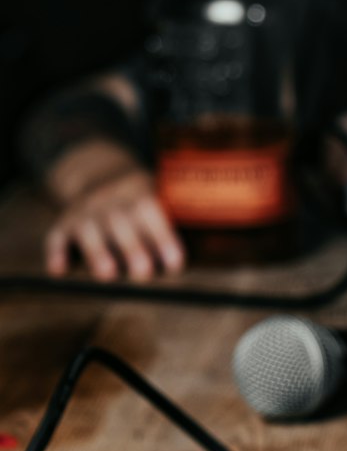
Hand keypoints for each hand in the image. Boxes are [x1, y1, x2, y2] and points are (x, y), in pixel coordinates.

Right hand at [45, 151, 185, 280]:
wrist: (100, 175)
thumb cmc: (140, 204)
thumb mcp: (158, 199)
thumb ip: (172, 226)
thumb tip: (187, 265)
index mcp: (139, 194)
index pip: (151, 212)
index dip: (163, 237)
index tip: (174, 264)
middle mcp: (110, 201)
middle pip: (120, 221)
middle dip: (132, 248)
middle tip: (143, 274)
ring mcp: (85, 211)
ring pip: (88, 228)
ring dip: (97, 252)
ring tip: (107, 275)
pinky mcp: (64, 223)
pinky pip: (57, 235)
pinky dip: (56, 252)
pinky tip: (58, 271)